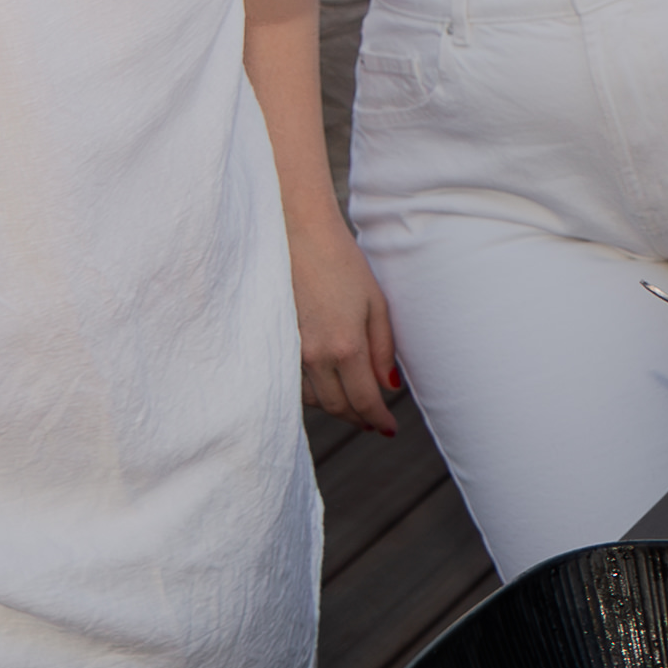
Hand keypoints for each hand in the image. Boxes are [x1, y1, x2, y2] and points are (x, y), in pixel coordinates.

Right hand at [292, 209, 405, 437]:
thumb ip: (383, 349)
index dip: (377, 420)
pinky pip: (294, 382)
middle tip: (374, 423)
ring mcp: (291, 351)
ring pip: (314, 399)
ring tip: (354, 408)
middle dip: (358, 419)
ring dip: (335, 408)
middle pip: (337, 406)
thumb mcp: (376, 303)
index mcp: (345, 347)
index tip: (388, 429)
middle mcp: (315, 357)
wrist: (296, 237)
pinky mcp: (277, 343)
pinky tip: (325, 387)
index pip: (364, 400)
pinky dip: (312, 393)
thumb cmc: (342, 264)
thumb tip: (390, 386)